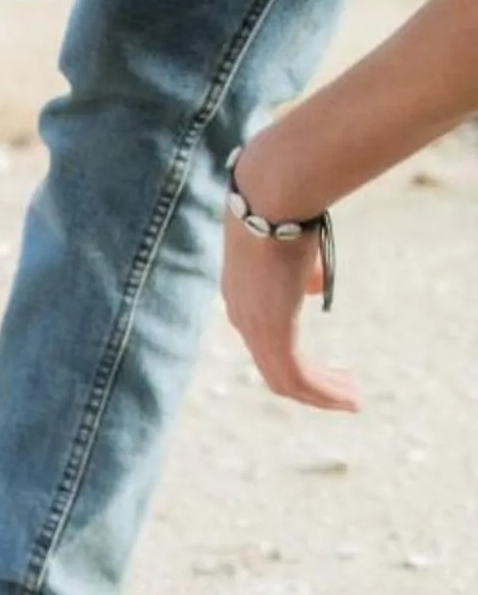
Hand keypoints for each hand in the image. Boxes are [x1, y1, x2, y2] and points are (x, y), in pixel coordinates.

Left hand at [219, 220, 356, 412]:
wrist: (271, 195)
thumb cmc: (286, 207)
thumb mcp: (294, 242)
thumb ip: (301, 270)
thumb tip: (313, 287)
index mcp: (241, 294)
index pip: (264, 340)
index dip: (293, 358)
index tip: (324, 366)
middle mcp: (240, 315)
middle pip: (274, 368)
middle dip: (311, 385)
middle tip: (344, 392)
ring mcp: (252, 326)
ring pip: (286, 380)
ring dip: (321, 394)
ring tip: (352, 400)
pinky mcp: (271, 331)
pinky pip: (297, 377)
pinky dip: (323, 392)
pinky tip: (348, 398)